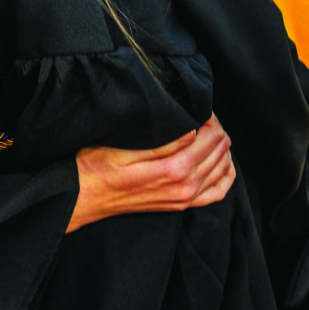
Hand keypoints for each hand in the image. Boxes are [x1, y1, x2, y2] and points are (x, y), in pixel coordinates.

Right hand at [67, 114, 234, 232]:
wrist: (84, 197)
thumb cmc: (96, 167)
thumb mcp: (123, 148)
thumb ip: (162, 144)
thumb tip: (193, 131)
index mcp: (173, 171)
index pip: (210, 139)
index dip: (210, 118)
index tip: (200, 104)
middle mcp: (185, 188)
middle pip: (219, 152)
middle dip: (217, 129)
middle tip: (204, 113)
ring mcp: (184, 200)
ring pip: (222, 171)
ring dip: (221, 147)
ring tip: (210, 129)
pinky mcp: (180, 205)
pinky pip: (216, 193)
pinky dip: (224, 175)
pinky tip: (220, 162)